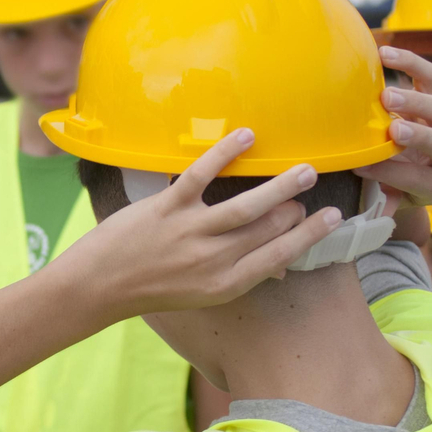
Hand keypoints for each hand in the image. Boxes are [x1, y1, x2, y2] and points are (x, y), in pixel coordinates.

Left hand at [58, 130, 342, 320]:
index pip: (280, 256)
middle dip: (294, 207)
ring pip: (246, 207)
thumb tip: (280, 266)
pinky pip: (201, 176)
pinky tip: (246, 137)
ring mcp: (190, 234)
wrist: (98, 287)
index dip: (310, 236)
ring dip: (279, 185)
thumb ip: (238, 275)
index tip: (333, 218)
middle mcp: (213, 261)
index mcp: (225, 284)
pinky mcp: (166, 209)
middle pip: (268, 229)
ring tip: (304, 169)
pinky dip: (224, 154)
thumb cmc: (152, 288)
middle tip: (307, 182)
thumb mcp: (201, 294)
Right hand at [355, 45, 431, 209]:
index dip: (393, 174)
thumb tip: (359, 208)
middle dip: (419, 136)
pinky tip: (383, 53)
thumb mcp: (384, 200)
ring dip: (415, 101)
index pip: (420, 179)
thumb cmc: (389, 189)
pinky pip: (429, 77)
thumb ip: (377, 200)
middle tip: (393, 129)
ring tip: (386, 96)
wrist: (406, 172)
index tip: (362, 168)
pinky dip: (409, 63)